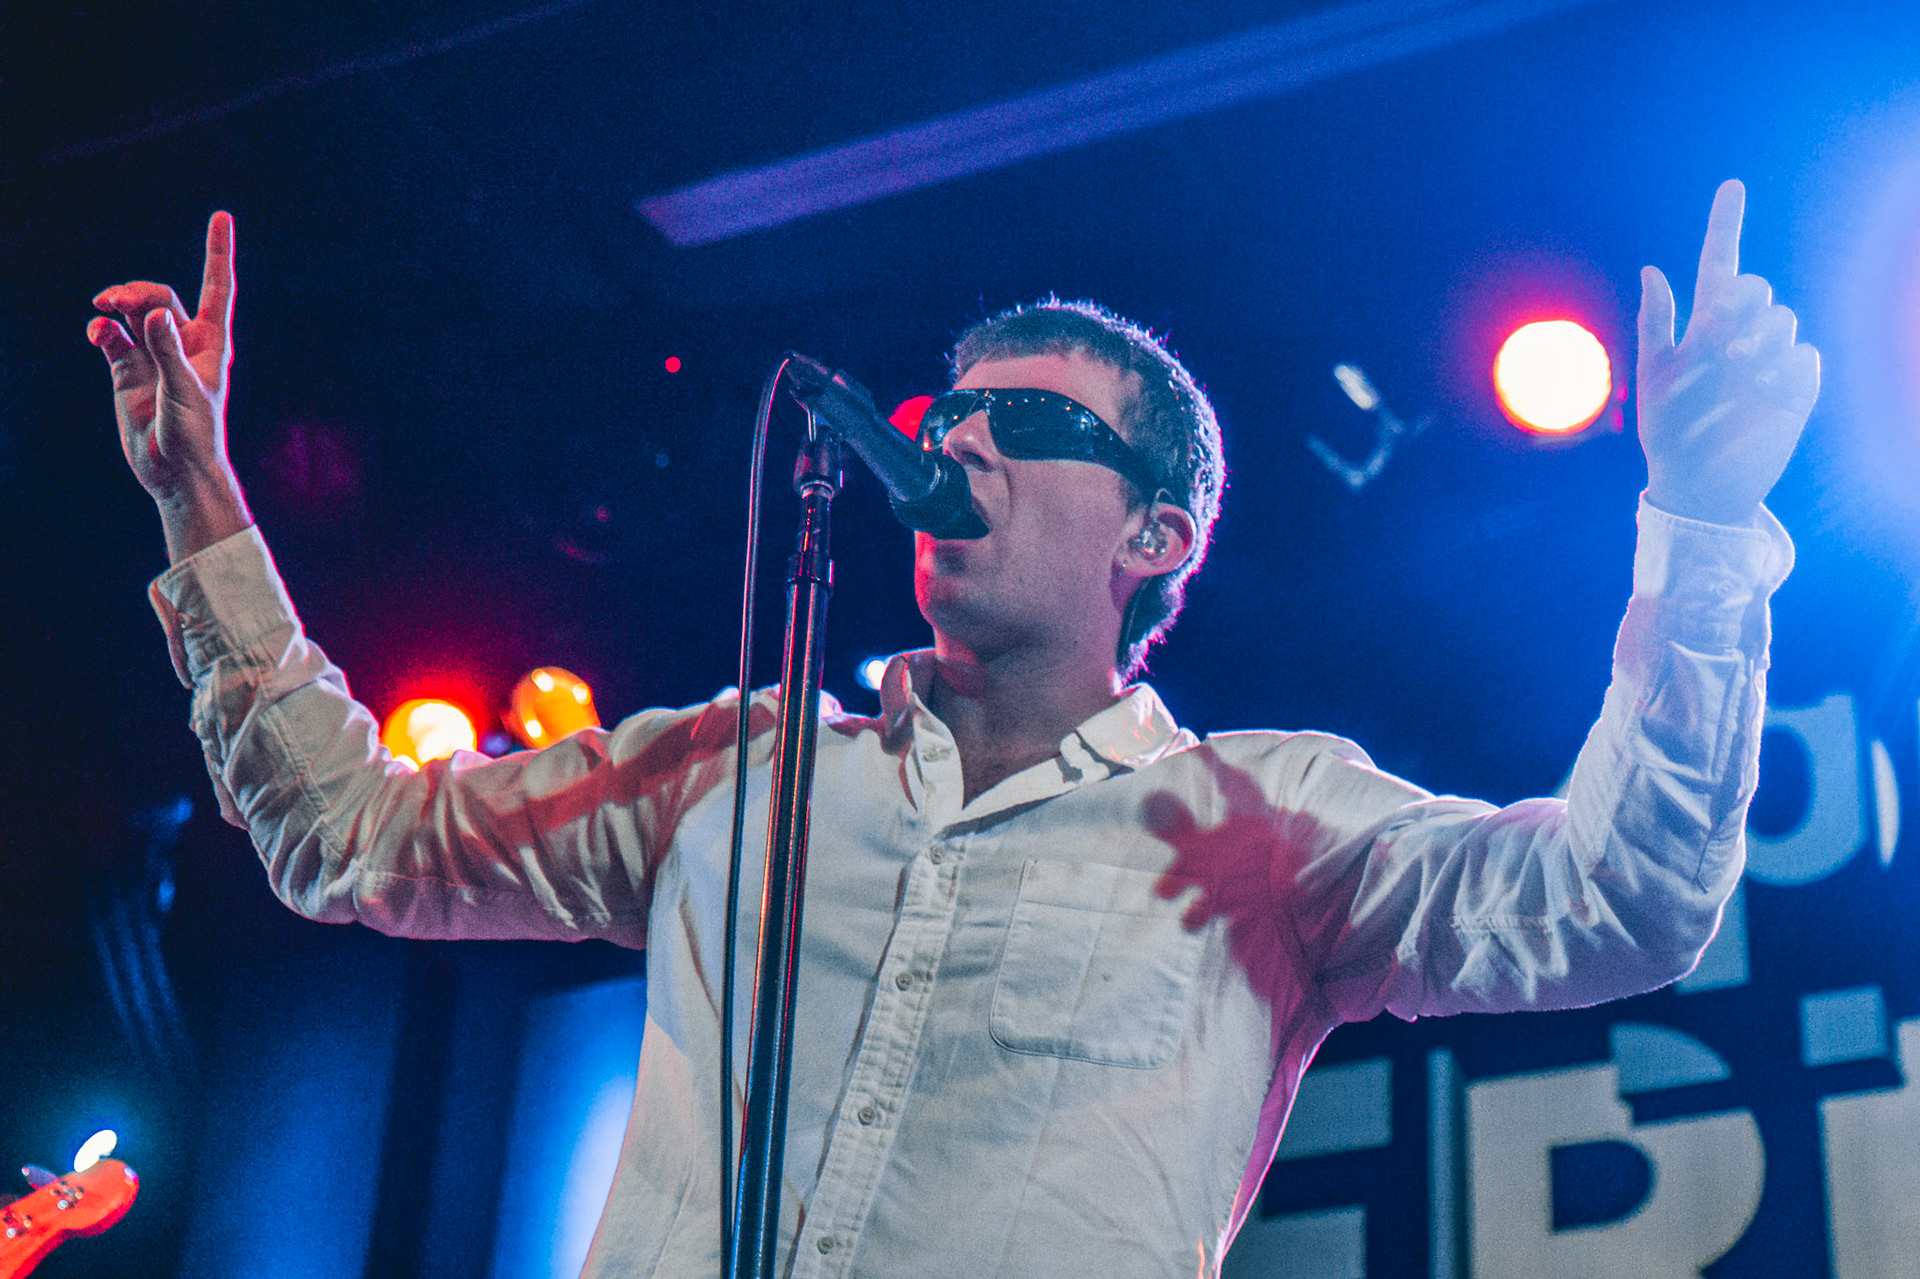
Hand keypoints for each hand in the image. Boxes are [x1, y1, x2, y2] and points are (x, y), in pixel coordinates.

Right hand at [89, 211, 251, 559]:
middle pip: (160, 296)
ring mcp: (153, 355)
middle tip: (117, 301)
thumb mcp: (186, 391)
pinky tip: (98, 333)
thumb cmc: (196, 434)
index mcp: (210, 343)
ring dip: (118, 305)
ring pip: (133, 313)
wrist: (175, 471)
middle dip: (138, 291)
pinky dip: (102, 330)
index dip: (218, 251)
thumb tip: (154, 314)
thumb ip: (168, 351)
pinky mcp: (127, 370)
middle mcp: (182, 343)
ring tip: (104, 309)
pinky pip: (112, 338)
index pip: (216, 288)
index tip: (221, 216)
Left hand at [1637, 179, 1819, 526]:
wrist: (1693, 482)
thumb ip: (1655, 323)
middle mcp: (1739, 338)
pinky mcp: (1795, 390)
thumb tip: (1652, 268)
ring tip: (1738, 363)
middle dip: (1744, 298)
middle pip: (1757, 289)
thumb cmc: (1667, 430)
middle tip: (1719, 329)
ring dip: (1762, 333)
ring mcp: (1770, 362)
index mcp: (1703, 328)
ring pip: (1784, 319)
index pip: (1720, 265)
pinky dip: (1786, 365)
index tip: (1731, 187)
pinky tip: (1763, 385)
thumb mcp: (1652, 375)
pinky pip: (1805, 359)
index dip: (1726, 226)